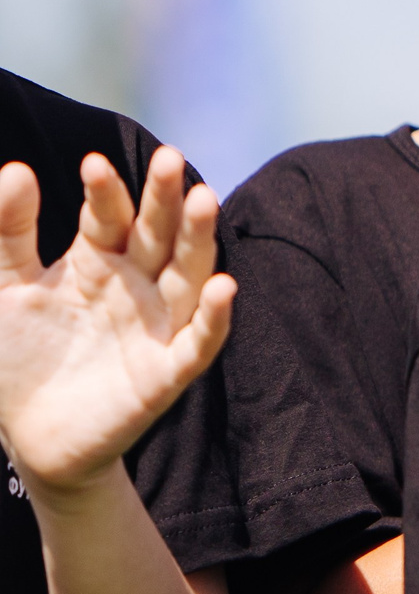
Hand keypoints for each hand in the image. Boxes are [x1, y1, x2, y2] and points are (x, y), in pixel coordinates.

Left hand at [0, 148, 233, 501]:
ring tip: (204, 199)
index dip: (105, 193)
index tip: (92, 163)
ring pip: (188, 275)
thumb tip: (15, 169)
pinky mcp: (166, 373)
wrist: (32, 437)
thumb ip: (7, 232)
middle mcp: (138, 286)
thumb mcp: (3, 288)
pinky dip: (213, 318)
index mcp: (100, 261)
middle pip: (160, 234)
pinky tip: (222, 288)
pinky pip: (198, 343)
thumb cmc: (20, 355)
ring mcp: (157, 326)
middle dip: (165, 198)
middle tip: (168, 156)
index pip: (110, 218)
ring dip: (199, 239)